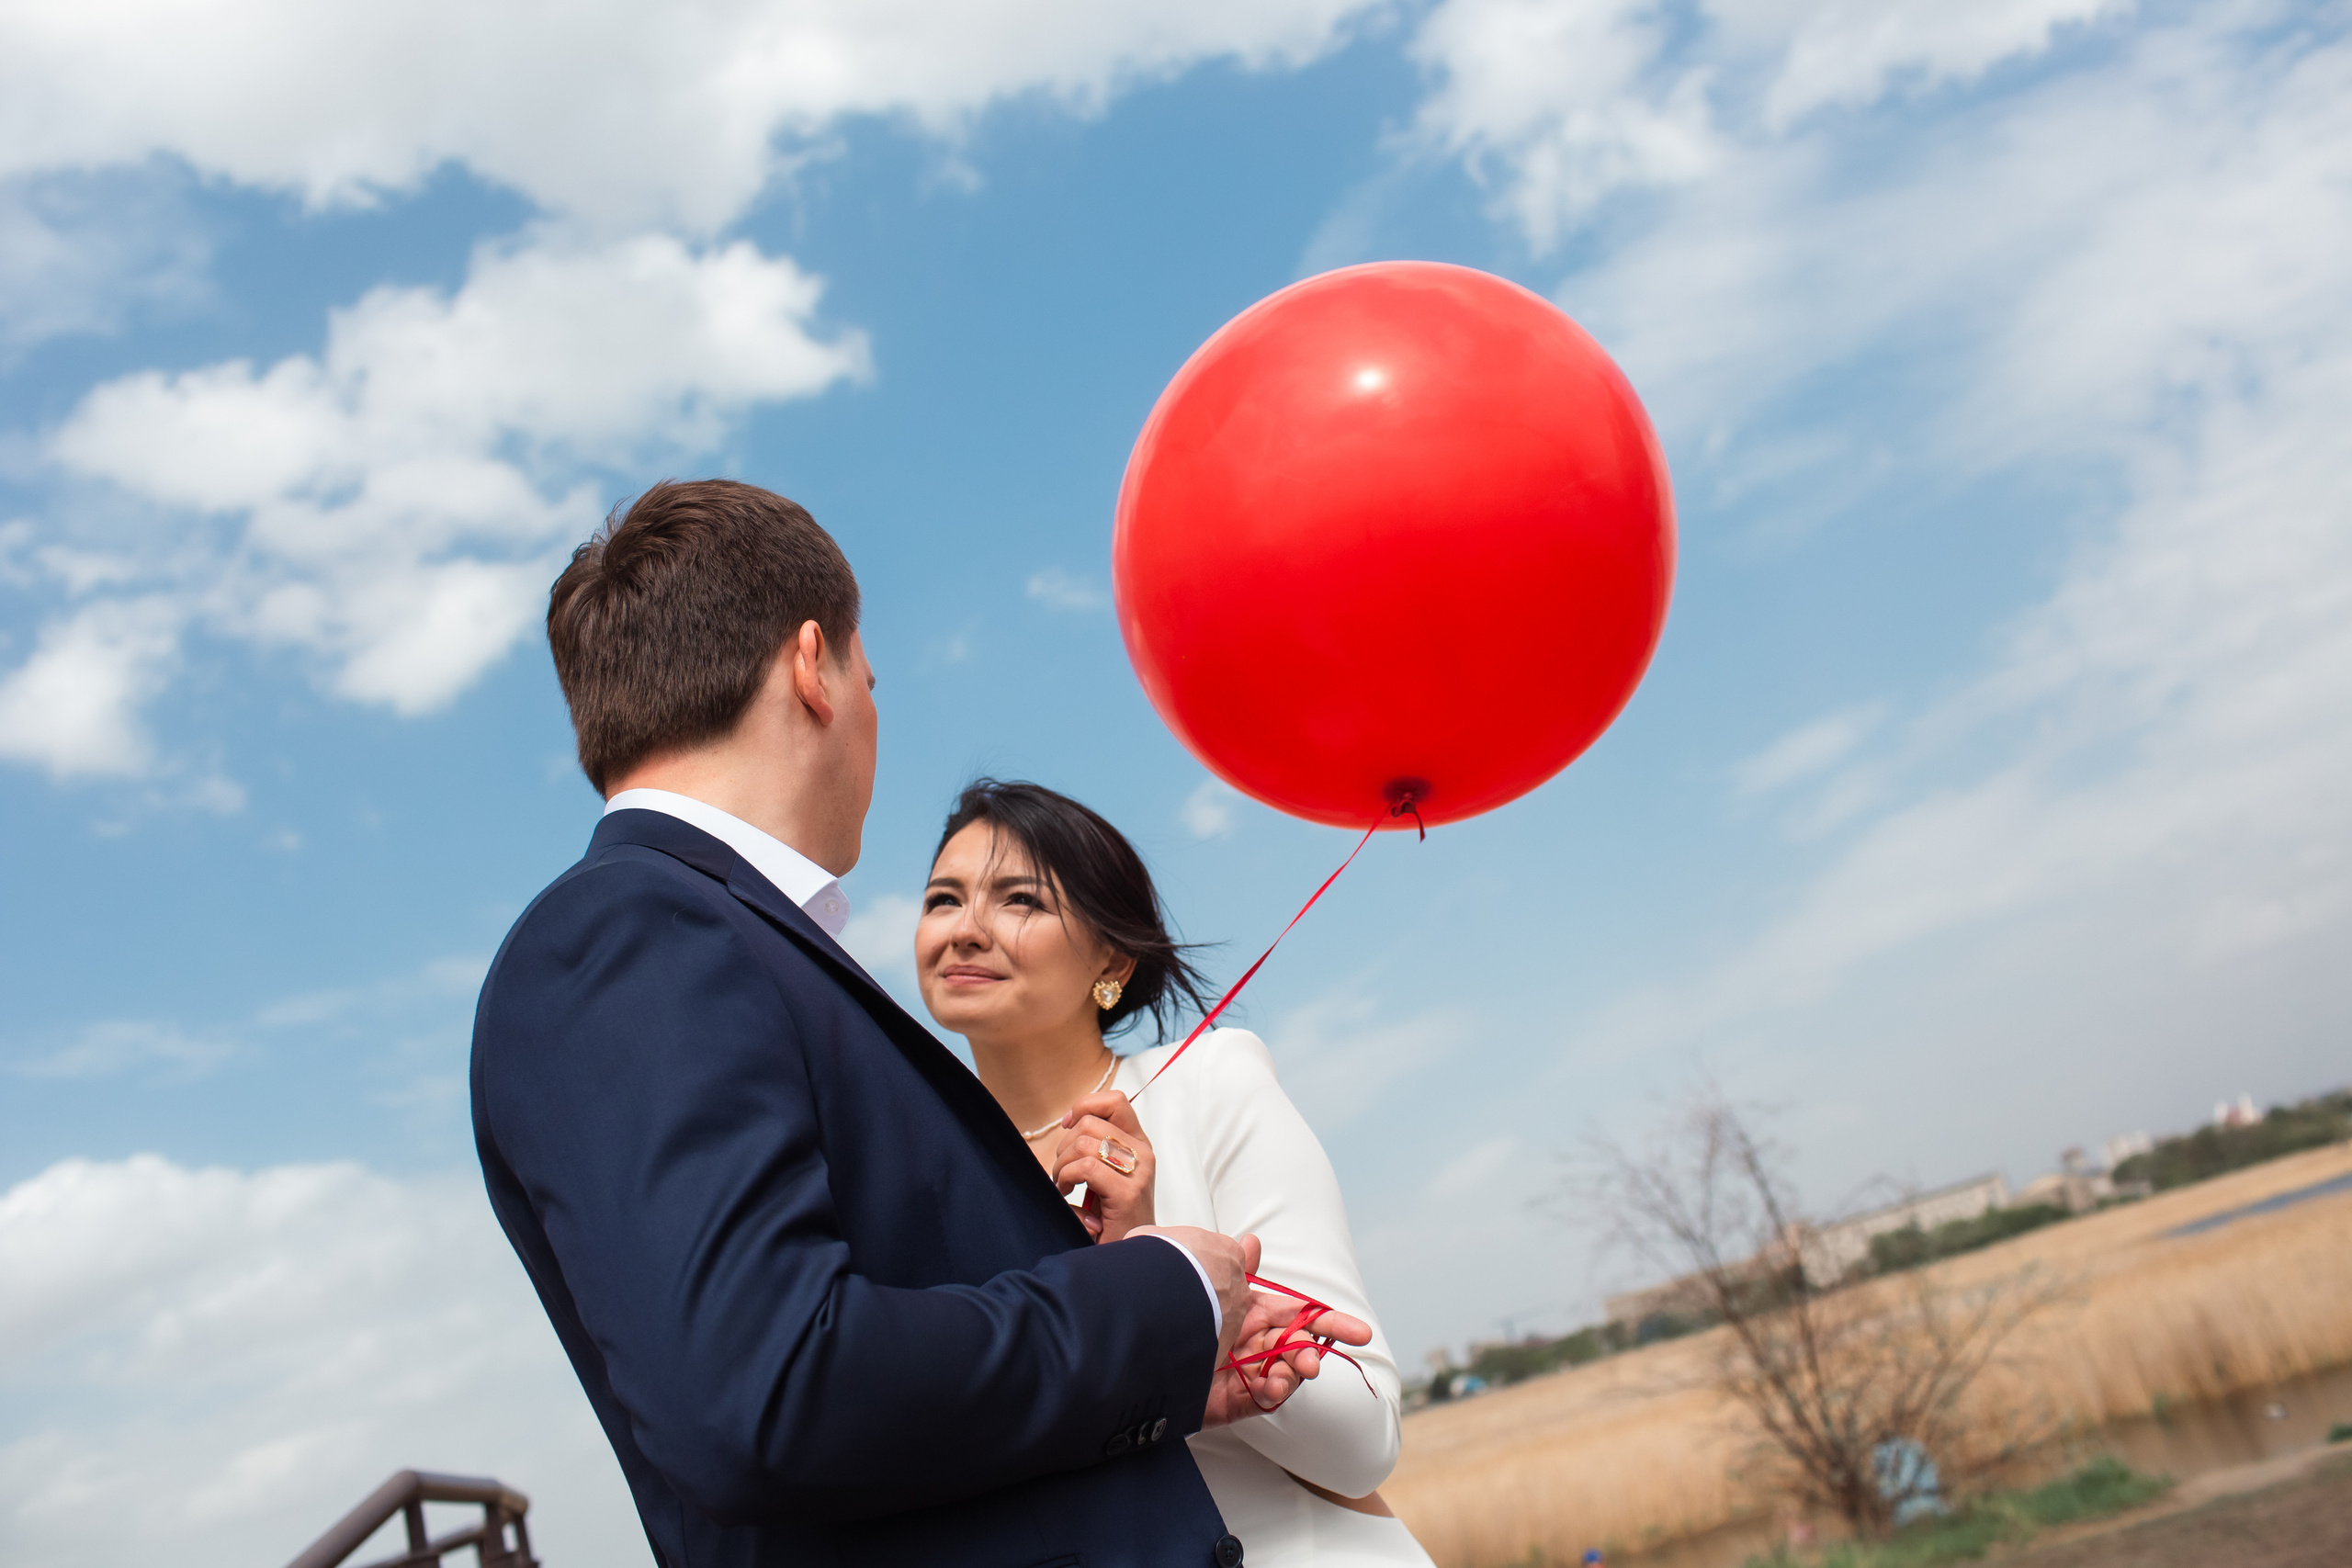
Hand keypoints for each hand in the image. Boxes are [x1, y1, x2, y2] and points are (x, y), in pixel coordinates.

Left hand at [1052, 1090, 1154, 1242]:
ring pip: (1084, 1143)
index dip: (1085, 1106)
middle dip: (1064, 1145)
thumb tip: (1068, 1120)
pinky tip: (1066, 1193)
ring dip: (1062, 1164)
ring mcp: (1139, 1173)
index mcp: (1139, 1144)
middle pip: (1090, 1122)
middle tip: (1063, 1171)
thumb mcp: (1106, 1173)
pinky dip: (1066, 1178)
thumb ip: (1095, 1144)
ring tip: (1064, 1184)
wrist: (1130, 1257)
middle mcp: (1143, 1154)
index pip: (1115, 1101)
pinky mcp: (1128, 1193)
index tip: (1068, 1125)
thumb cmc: (1112, 1218)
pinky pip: (1086, 1167)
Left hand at [1127, 1228, 1371, 1426]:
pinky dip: (1272, 1394)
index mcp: (1242, 1305)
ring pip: (1280, 1375)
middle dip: (1313, 1352)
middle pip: (1291, 1347)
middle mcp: (1238, 1337)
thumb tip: (1253, 1244)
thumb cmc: (1173, 1280)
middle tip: (1318, 1359)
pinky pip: (1255, 1402)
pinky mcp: (1216, 1401)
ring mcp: (1229, 1369)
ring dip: (1294, 1373)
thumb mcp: (1207, 1257)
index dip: (1327, 1322)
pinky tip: (1274, 1384)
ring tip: (1297, 1370)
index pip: (1293, 1313)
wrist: (1135, 1317)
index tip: (1361, 1333)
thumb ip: (1236, 1259)